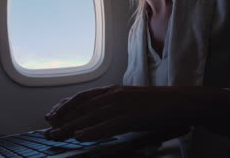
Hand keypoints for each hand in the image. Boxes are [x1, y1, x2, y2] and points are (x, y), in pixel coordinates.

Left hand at [44, 85, 192, 141]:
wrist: (182, 101)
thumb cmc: (159, 104)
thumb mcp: (133, 102)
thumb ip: (116, 108)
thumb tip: (100, 119)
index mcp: (114, 91)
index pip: (83, 97)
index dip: (66, 105)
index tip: (52, 114)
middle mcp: (114, 95)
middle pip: (82, 106)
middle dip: (62, 118)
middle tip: (47, 128)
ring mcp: (123, 105)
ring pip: (90, 116)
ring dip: (71, 127)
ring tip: (56, 135)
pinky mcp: (132, 117)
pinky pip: (108, 125)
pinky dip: (93, 130)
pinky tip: (81, 137)